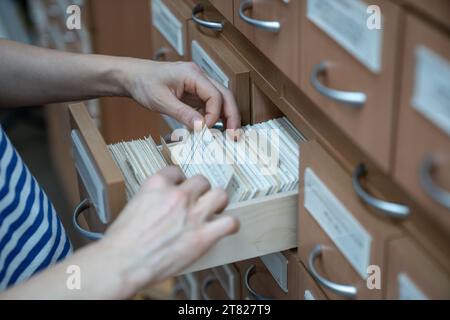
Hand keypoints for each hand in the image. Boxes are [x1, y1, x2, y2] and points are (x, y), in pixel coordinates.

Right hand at [99, 166, 238, 297]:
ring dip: (218, 202)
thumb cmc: (122, 241)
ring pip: (220, 195)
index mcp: (157, 185)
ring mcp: (192, 214)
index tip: (181, 188)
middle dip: (201, 191)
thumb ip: (151, 200)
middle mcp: (178, 195)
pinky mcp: (203, 235)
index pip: (177, 171)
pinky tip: (226, 227)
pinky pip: (229, 222)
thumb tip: (159, 206)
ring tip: (214, 210)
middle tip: (198, 202)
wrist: (123, 262)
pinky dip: (230, 225)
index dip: (180, 181)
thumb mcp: (132, 206)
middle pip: (202, 181)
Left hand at [123, 60, 240, 129]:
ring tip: (229, 134)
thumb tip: (201, 126)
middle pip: (225, 95)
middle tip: (234, 135)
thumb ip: (183, 113)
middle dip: (231, 115)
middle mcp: (199, 77)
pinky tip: (212, 129)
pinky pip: (209, 104)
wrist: (132, 77)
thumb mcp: (161, 101)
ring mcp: (198, 85)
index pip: (215, 95)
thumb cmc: (143, 82)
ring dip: (225, 117)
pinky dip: (213, 117)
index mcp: (193, 74)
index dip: (214, 114)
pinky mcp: (194, 93)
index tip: (205, 129)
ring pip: (220, 100)